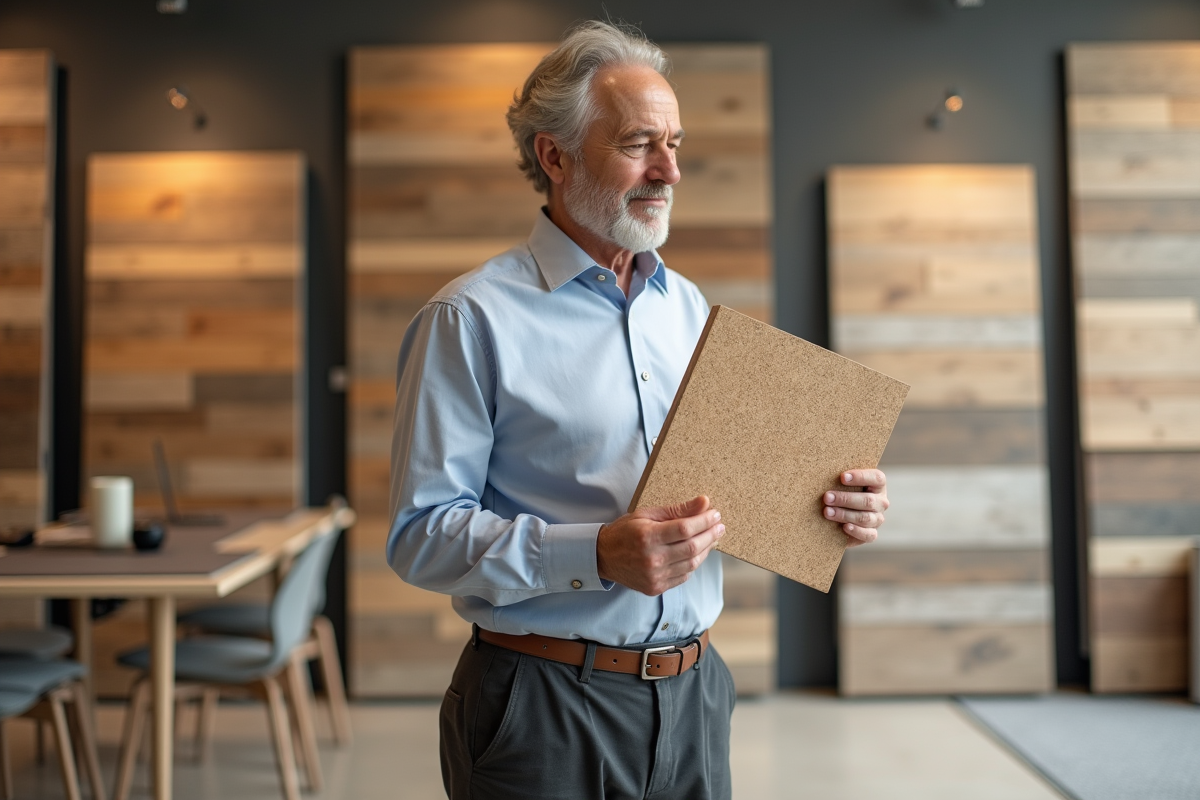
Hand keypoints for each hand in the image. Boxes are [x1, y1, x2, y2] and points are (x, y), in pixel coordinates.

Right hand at [597, 496, 724, 595]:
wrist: (603, 557)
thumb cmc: (625, 532)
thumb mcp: (647, 514)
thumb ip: (677, 510)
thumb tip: (704, 502)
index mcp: (647, 537)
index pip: (685, 529)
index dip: (704, 521)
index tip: (715, 514)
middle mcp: (652, 559)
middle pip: (692, 547)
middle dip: (710, 535)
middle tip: (720, 526)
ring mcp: (654, 576)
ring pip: (691, 564)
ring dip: (705, 550)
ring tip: (711, 538)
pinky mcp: (656, 588)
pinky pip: (684, 576)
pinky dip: (693, 563)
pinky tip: (696, 553)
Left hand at [823, 469, 887, 546]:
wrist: (840, 517)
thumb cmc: (842, 493)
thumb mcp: (844, 484)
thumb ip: (841, 479)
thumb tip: (824, 474)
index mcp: (877, 485)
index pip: (876, 478)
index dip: (860, 477)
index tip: (842, 477)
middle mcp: (880, 502)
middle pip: (868, 500)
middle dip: (845, 499)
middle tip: (827, 497)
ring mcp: (877, 518)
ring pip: (865, 517)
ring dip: (845, 515)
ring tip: (827, 512)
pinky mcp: (872, 534)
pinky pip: (868, 535)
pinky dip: (857, 531)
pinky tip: (845, 527)